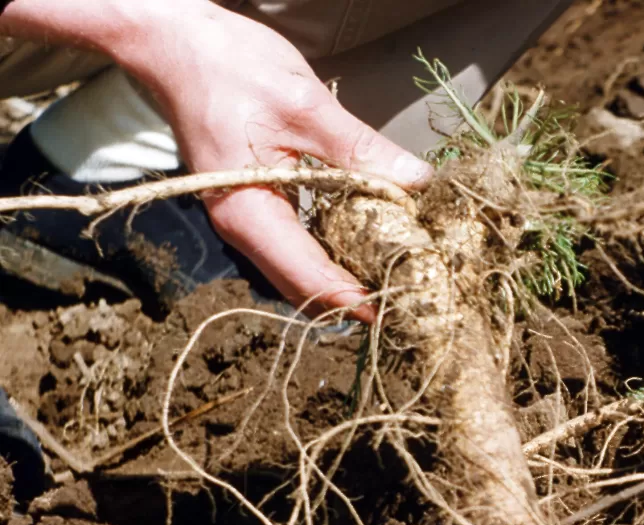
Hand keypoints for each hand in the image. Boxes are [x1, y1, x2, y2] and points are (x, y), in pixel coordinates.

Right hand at [110, 1, 433, 322]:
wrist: (175, 43)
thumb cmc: (228, 66)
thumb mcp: (304, 105)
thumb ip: (360, 149)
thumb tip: (417, 182)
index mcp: (249, 213)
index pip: (308, 276)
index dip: (354, 299)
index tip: (397, 311)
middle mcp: (242, 228)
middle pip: (302, 286)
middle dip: (352, 300)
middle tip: (405, 303)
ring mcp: (246, 219)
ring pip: (298, 271)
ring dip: (343, 281)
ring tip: (394, 283)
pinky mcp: (255, 205)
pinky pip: (295, 246)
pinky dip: (330, 255)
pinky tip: (367, 249)